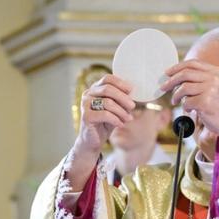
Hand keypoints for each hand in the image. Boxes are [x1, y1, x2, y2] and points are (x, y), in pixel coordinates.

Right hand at [68, 75, 135, 190]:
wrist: (93, 140)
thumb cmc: (105, 123)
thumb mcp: (116, 109)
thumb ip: (121, 100)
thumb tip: (133, 94)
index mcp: (95, 89)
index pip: (107, 78)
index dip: (120, 83)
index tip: (132, 90)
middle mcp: (88, 94)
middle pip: (108, 89)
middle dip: (123, 97)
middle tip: (133, 106)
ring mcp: (85, 105)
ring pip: (108, 102)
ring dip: (121, 111)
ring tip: (128, 118)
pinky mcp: (86, 116)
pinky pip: (105, 114)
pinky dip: (116, 119)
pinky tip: (120, 124)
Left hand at [161, 60, 218, 149]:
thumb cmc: (218, 105)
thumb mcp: (212, 87)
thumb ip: (198, 79)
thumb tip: (173, 76)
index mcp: (215, 71)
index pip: (192, 63)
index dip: (177, 67)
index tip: (167, 73)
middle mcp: (214, 78)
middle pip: (185, 74)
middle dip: (171, 81)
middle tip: (163, 88)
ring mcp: (210, 89)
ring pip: (183, 88)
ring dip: (176, 96)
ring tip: (176, 102)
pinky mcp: (206, 101)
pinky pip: (187, 102)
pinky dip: (185, 106)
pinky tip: (190, 109)